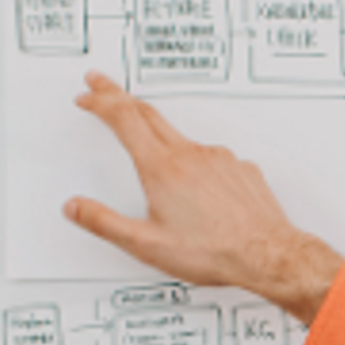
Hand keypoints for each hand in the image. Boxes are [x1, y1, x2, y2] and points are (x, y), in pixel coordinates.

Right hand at [66, 71, 344, 318]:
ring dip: (160, 134)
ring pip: (182, 137)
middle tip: (103, 88)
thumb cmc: (216, 251)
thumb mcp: (146, 245)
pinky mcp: (241, 169)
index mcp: (162, 168)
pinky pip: (212, 157)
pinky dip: (197, 162)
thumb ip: (105, 223)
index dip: (101, 101)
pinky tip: (197, 183)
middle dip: (121, 98)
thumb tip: (76, 208)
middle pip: (149, 114)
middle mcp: (191, 155)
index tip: (88, 94)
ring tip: (150, 146)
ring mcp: (219, 159)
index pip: (123, 118)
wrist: (268, 256)